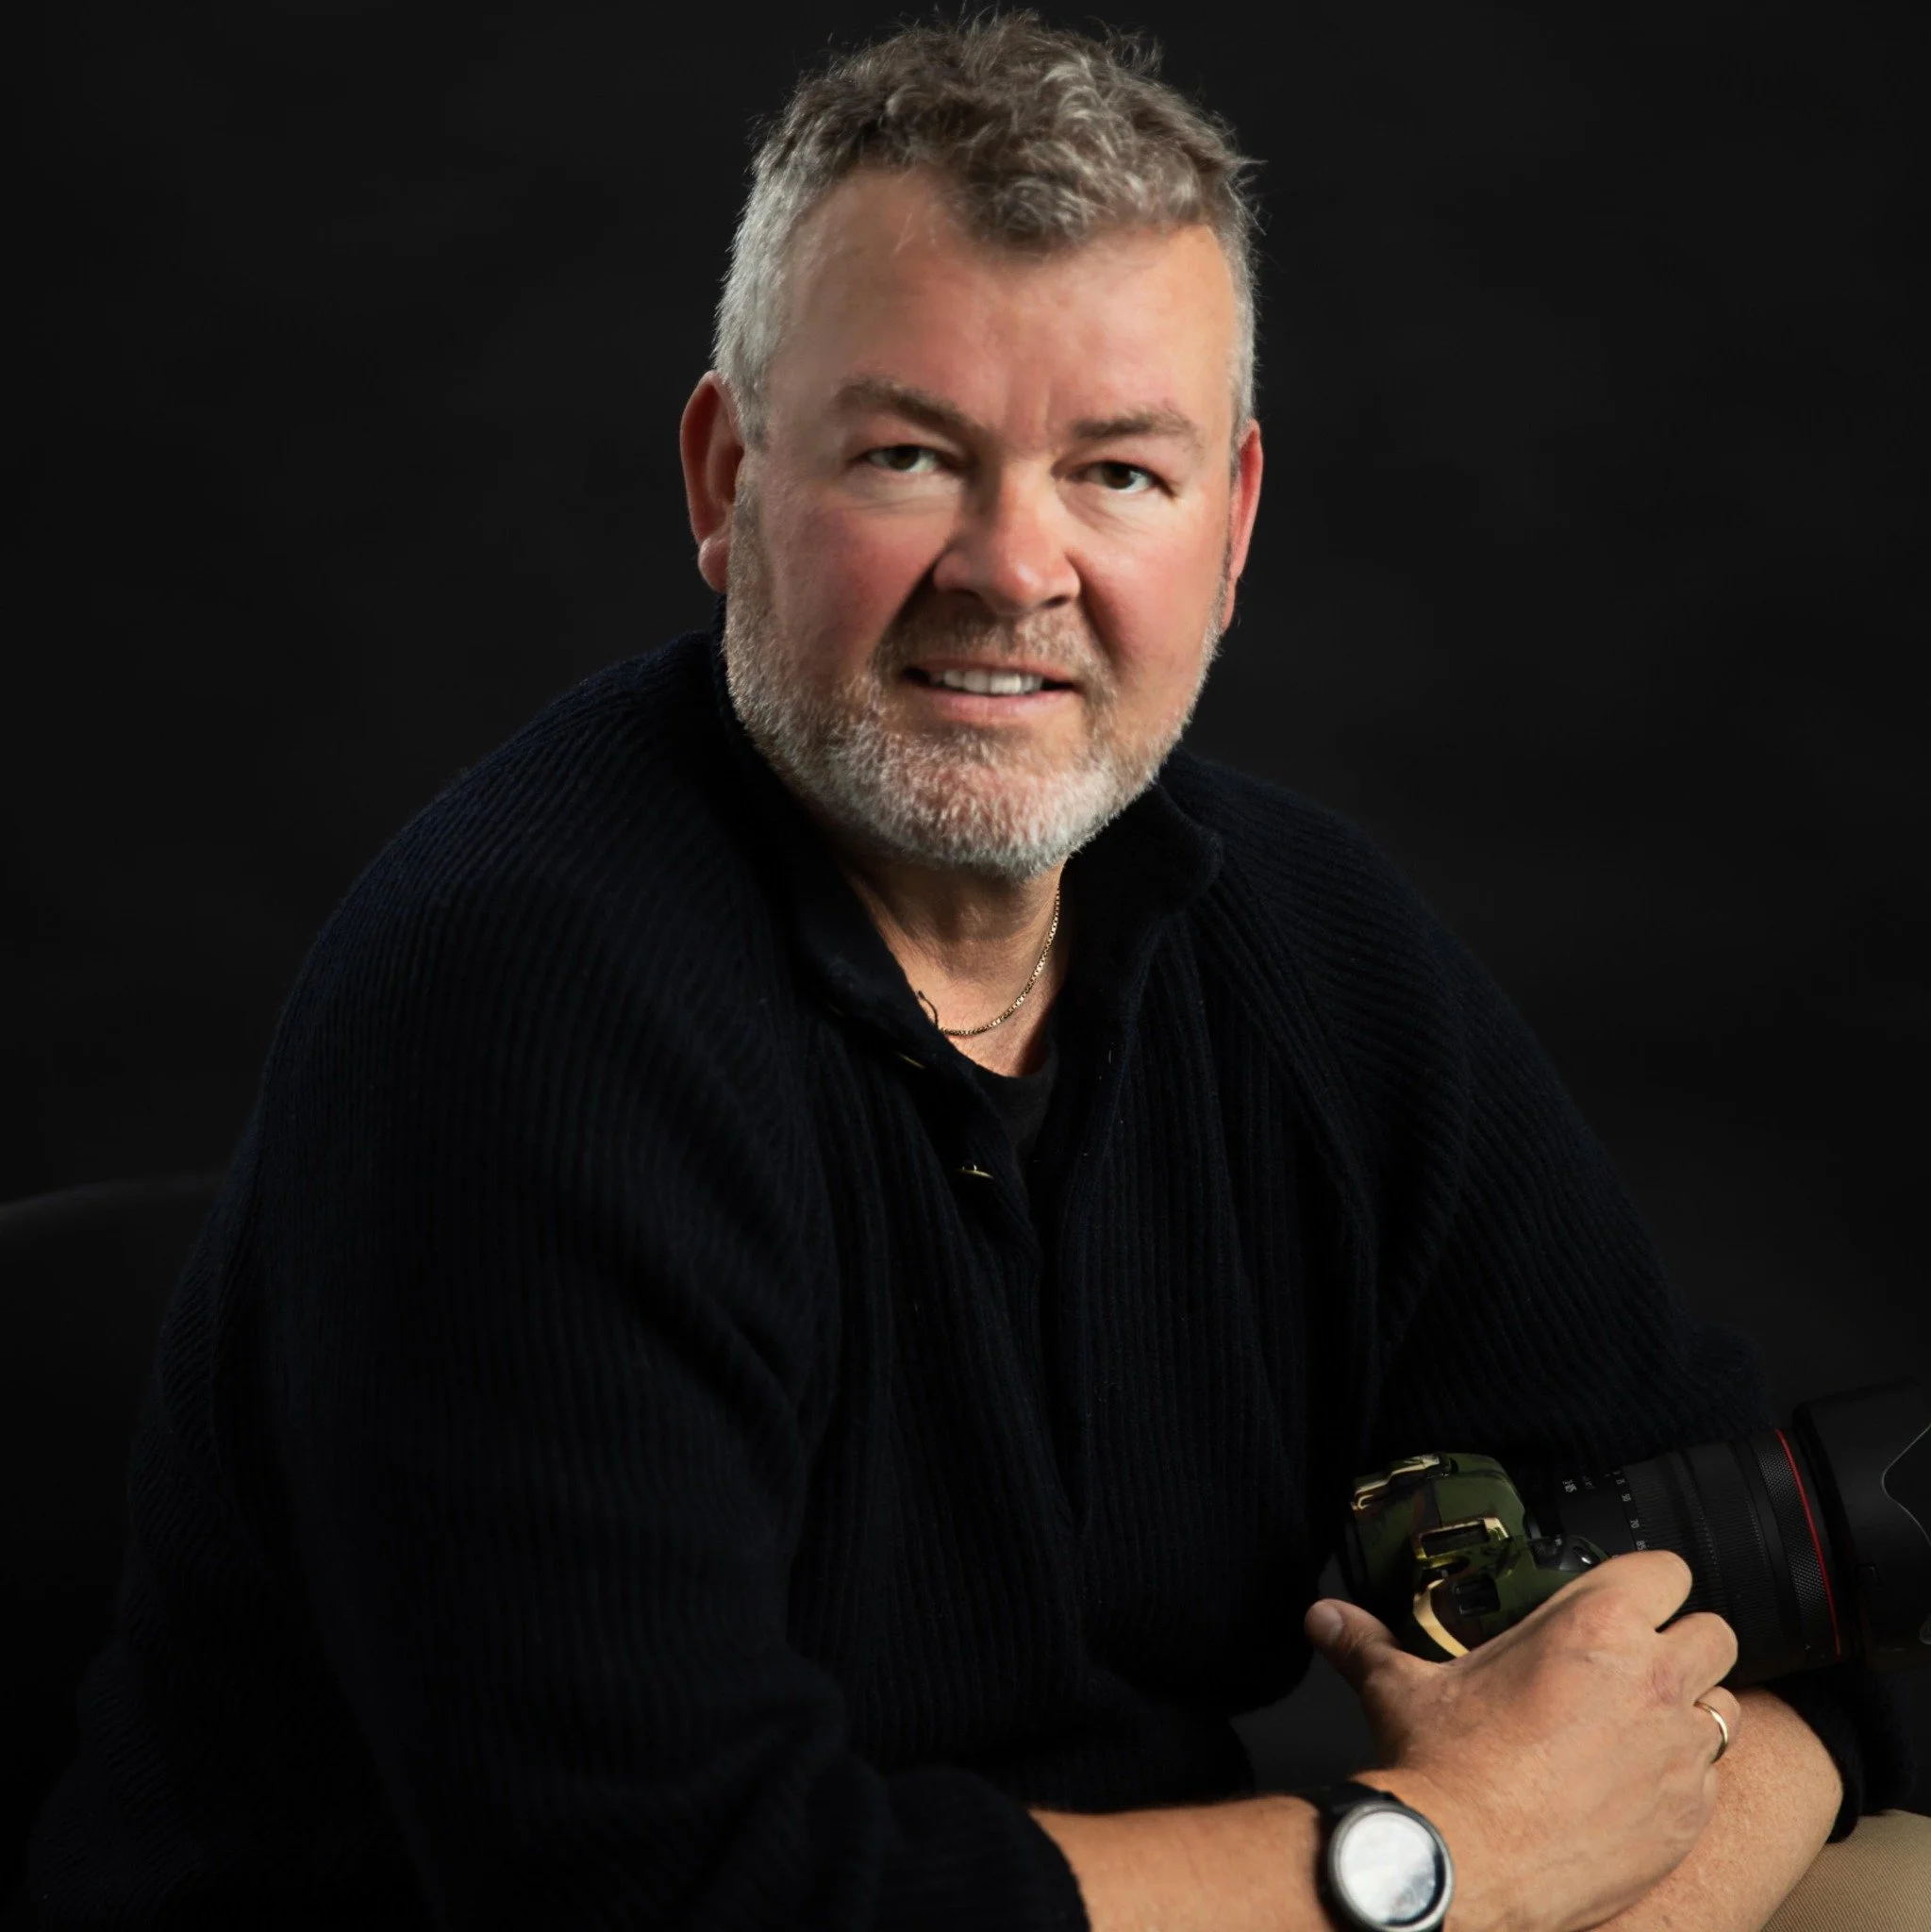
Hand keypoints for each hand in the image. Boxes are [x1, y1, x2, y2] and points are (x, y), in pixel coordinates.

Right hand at [1305, 1551, 1740, 1931]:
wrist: (1464, 1864)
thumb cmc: (1442, 1767)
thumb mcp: (1400, 1686)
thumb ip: (1367, 1642)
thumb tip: (1324, 1619)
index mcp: (1593, 1626)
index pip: (1668, 1571)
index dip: (1647, 1583)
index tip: (1624, 1603)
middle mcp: (1651, 1680)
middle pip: (1716, 1632)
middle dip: (1682, 1643)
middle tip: (1636, 1665)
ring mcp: (1679, 1752)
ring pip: (1724, 1706)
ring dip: (1691, 1710)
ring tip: (1641, 1726)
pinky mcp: (1687, 1816)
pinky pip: (1713, 1779)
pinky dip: (1684, 1778)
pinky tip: (1634, 1786)